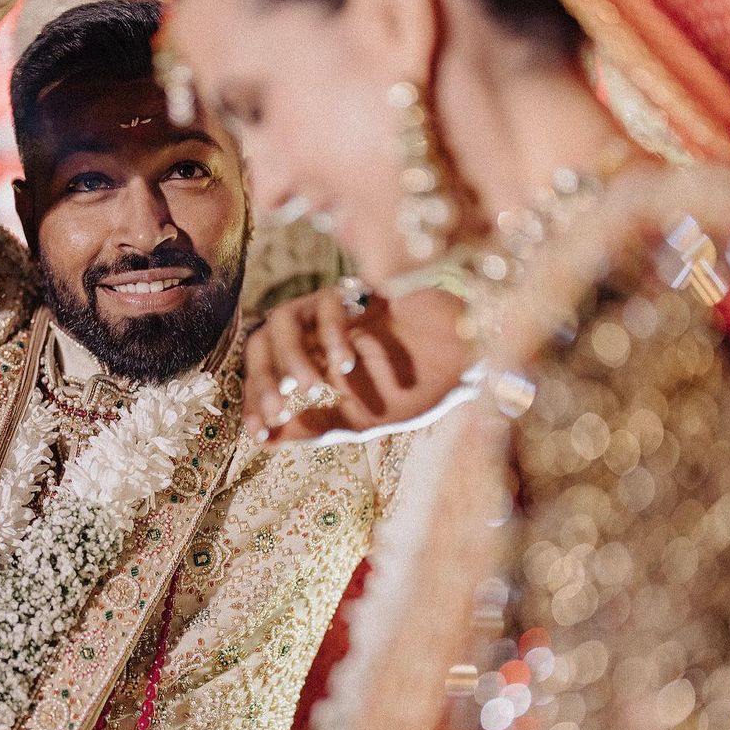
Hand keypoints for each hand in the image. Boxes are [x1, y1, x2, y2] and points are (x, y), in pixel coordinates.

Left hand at [244, 284, 472, 443]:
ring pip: (282, 319)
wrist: (474, 364)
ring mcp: (338, 309)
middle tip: (277, 413)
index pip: (266, 372)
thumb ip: (317, 426)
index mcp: (316, 360)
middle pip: (261, 341)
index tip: (258, 433)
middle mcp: (318, 332)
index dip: (255, 400)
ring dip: (289, 358)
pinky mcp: (363, 289)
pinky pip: (328, 304)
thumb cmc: (423, 388)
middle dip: (263, 379)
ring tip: (313, 389)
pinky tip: (349, 365)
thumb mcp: (363, 418)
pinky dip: (331, 337)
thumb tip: (265, 440)